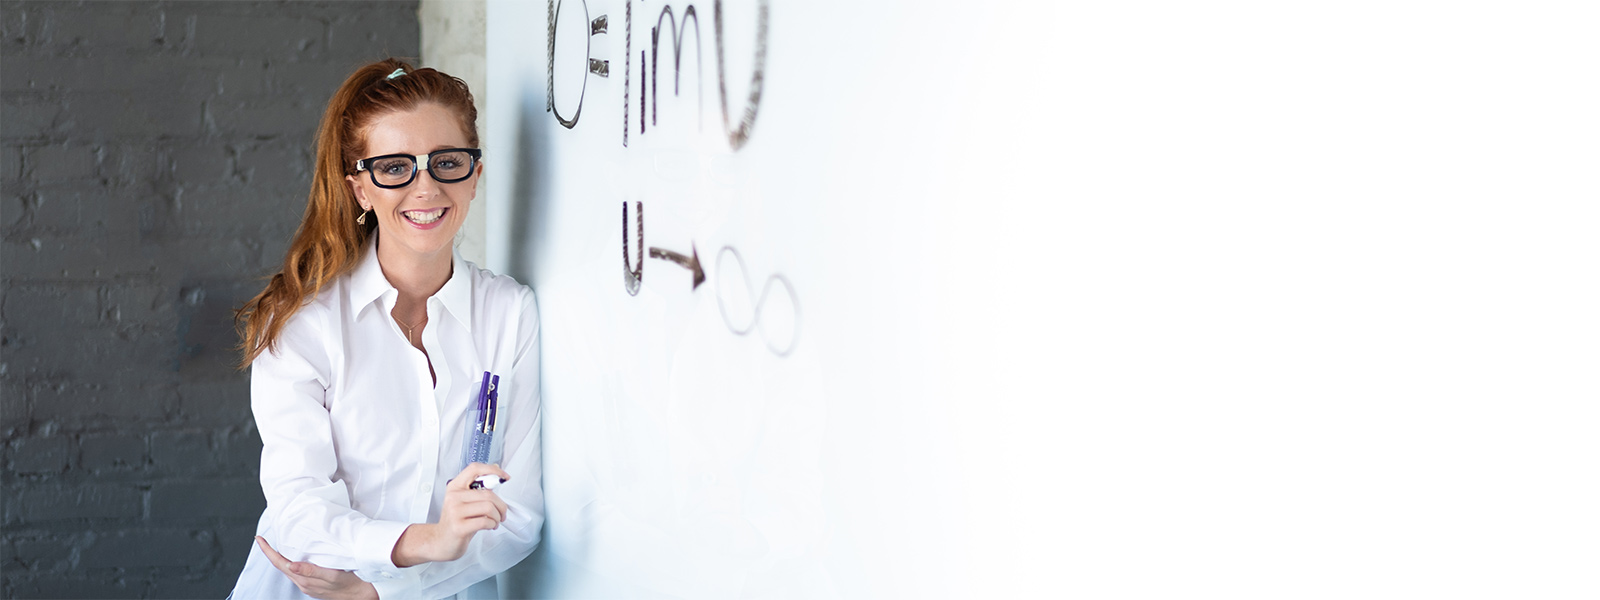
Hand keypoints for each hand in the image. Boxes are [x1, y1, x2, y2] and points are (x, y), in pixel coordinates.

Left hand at [257, 536, 376, 599]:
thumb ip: (311, 571)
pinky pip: (299, 572)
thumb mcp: (331, 576)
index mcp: (305, 580)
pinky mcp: (315, 584)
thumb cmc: (350, 584)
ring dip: (281, 557)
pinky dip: (293, 562)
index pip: (280, 563)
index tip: (260, 540)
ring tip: (278, 545)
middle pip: (281, 566)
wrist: (363, 594)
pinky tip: (297, 557)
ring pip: (289, 569)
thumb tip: (291, 564)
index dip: (268, 551)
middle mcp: (304, 583)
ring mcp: (309, 585)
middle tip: (265, 540)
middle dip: (271, 553)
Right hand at [392, 462, 510, 566]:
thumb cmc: (457, 521)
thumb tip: (497, 475)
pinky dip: (493, 524)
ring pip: (489, 508)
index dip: (492, 470)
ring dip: (498, 517)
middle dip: (501, 506)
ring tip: (495, 521)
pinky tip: (490, 526)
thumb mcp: (465, 502)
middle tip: (502, 513)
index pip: (474, 469)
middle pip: (488, 494)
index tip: (504, 477)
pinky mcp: (458, 527)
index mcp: (455, 487)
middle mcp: (453, 497)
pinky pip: (485, 521)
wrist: (441, 541)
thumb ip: (479, 490)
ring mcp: (454, 512)